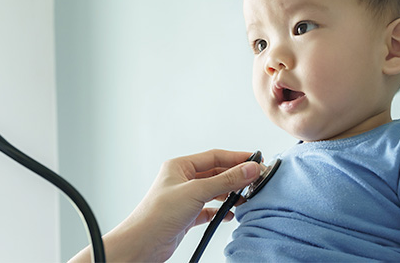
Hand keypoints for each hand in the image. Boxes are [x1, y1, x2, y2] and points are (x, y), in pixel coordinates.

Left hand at [69, 149, 261, 261]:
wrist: (144, 243)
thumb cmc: (158, 214)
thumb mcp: (197, 191)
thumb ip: (226, 180)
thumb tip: (249, 169)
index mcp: (180, 166)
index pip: (214, 156)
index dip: (236, 158)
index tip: (256, 161)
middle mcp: (182, 180)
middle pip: (215, 174)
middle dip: (235, 178)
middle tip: (255, 181)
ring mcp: (184, 199)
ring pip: (214, 192)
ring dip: (230, 195)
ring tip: (246, 198)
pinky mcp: (186, 216)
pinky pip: (209, 209)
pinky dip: (220, 211)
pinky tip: (230, 214)